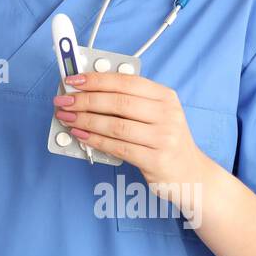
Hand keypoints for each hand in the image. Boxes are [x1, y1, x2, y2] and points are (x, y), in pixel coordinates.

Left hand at [52, 72, 210, 201]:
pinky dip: (95, 140)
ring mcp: (164, 138)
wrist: (192, 175)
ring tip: (67, 118)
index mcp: (165, 96)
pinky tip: (81, 135)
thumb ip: (128, 101)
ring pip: (115, 125)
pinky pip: (118, 147)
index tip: (73, 80)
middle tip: (63, 101)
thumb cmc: (164, 140)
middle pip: (118, 103)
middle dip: (85, 100)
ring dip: (85, 120)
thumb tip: (88, 90)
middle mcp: (168, 114)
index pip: (126, 82)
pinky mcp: (156, 160)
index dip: (96, 79)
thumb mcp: (156, 114)